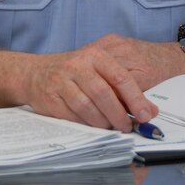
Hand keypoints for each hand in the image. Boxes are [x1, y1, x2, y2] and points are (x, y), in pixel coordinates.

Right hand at [24, 34, 184, 130]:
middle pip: (103, 93)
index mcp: (95, 56)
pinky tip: (94, 127)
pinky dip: (86, 124)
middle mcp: (77, 66)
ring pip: (87, 107)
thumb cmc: (74, 72)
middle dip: (119, 114)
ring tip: (112, 128)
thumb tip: (150, 110)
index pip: (120, 77)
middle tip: (128, 127)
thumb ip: (124, 88)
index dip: (135, 99)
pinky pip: (72, 116)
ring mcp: (62, 81)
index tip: (146, 115)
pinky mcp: (50, 98)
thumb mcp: (99, 70)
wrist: (34, 73)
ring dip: (103, 122)